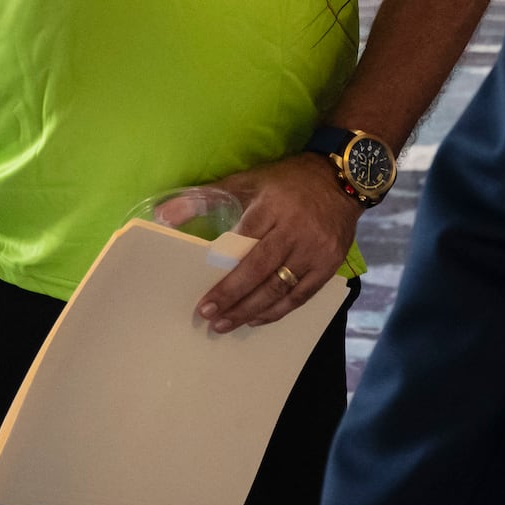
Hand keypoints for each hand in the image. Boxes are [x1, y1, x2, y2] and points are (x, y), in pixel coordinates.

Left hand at [192, 154, 362, 332]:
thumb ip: (204, 197)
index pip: (242, 248)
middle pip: (260, 273)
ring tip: (227, 325)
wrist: (341, 179)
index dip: (223, 280)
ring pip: (280, 289)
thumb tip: (162, 215)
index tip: (203, 302)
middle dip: (233, 301)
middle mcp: (294, 231)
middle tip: (210, 320)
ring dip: (252, 311)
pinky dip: (278, 311)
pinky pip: (301, 295)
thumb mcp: (246, 180)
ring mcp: (314, 250)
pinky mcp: (330, 264)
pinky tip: (258, 319)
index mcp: (271, 208)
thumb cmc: (287, 181)